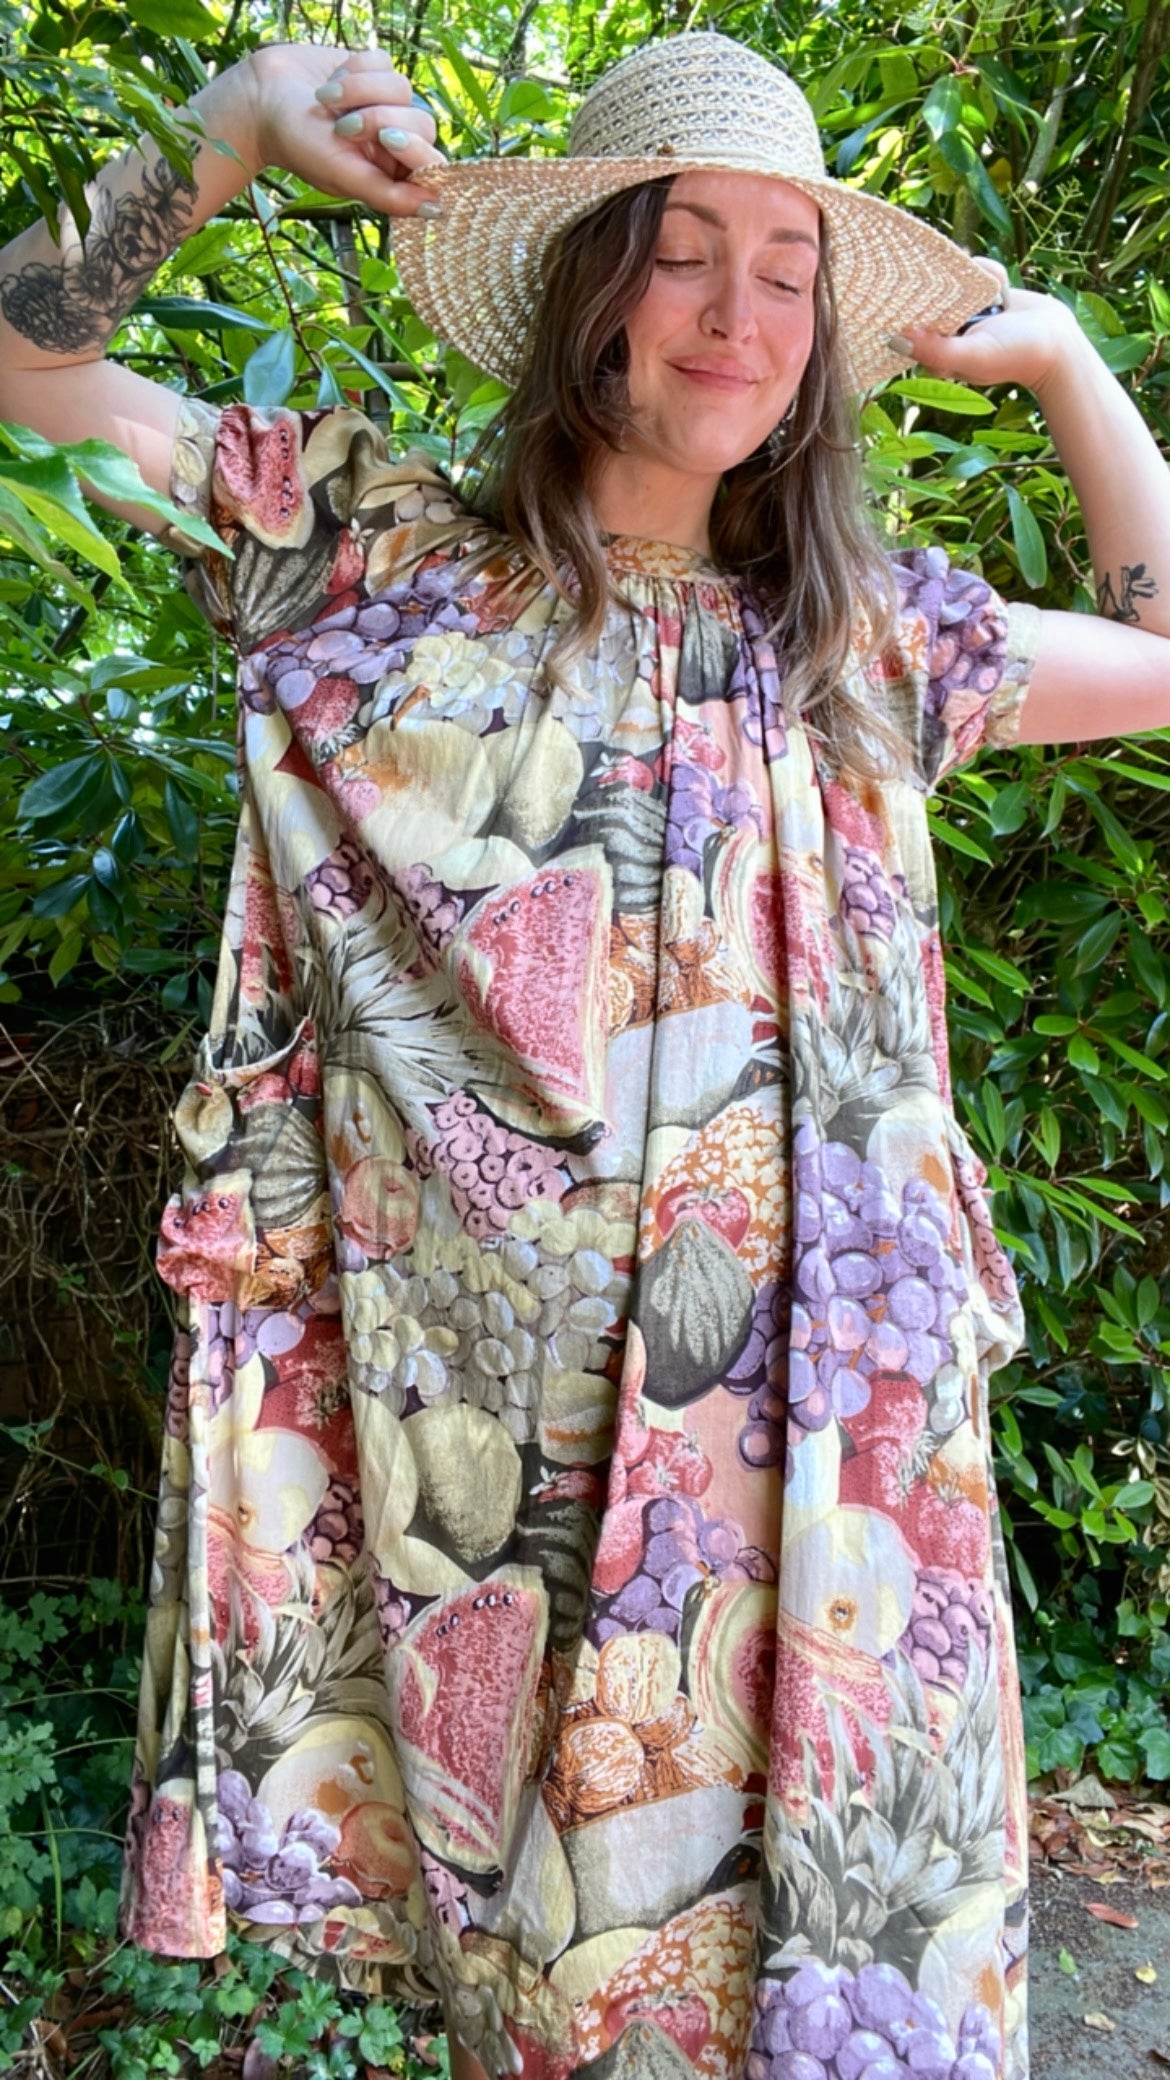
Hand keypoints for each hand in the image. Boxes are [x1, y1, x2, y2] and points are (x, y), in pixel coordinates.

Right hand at [248, 44, 442, 216]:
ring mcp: (385, 103)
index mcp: (391, 173)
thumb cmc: (298, 145)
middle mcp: (393, 140)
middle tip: (343, 127)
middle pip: (422, 122)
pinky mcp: (372, 70)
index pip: (432, 163)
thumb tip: (438, 211)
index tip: (386, 139)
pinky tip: (331, 84)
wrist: (261, 98)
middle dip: (379, 118)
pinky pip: (382, 62)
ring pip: (402, 88)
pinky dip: (354, 70)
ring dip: (360, 91)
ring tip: (328, 103)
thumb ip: (391, 196)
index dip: (414, 148)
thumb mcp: (345, 176)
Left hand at [898, 262, 1087, 396]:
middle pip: (926, 297)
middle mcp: (946, 331)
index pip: (907, 325)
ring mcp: (964, 310)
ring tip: (994, 298)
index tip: (907, 290)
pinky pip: (974, 270)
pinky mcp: (982, 292)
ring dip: (970, 277)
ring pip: (951, 278)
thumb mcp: (973, 355)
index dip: (903, 306)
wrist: (1058, 342)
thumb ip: (935, 350)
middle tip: (960, 287)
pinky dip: (989, 272)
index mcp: (935, 352)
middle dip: (940, 284)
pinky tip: (1004, 289)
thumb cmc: (1014, 356)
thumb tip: (896, 338)